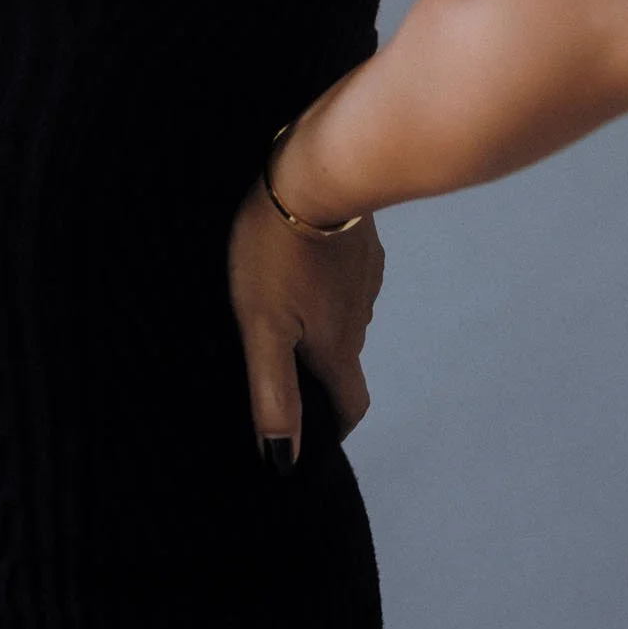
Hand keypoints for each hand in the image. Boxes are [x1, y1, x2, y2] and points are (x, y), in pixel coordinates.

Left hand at [226, 126, 384, 469]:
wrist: (318, 168)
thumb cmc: (278, 249)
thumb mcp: (262, 325)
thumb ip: (272, 393)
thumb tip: (282, 460)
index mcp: (337, 345)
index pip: (351, 405)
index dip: (333, 427)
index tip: (313, 433)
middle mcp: (360, 317)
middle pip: (344, 360)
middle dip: (317, 371)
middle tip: (276, 361)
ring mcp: (365, 277)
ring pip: (344, 316)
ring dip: (319, 322)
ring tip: (278, 308)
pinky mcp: (362, 244)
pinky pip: (345, 279)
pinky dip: (325, 284)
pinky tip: (297, 265)